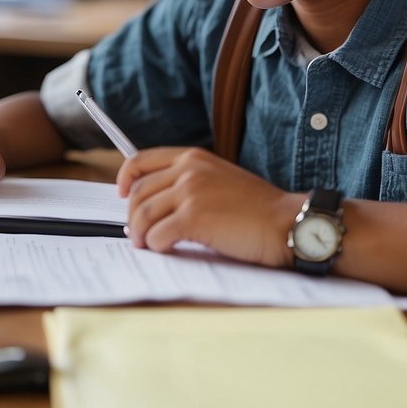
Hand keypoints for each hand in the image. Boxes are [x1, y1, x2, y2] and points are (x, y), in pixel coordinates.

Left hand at [116, 147, 303, 268]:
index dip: (125, 178)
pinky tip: (167, 250)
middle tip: (137, 234)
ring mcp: (190, 192)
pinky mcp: (194, 217)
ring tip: (147, 246)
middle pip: (139, 192)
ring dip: (140, 235)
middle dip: (132, 217)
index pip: (142, 160)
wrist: (285, 222)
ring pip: (143, 215)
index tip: (121, 193)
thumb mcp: (220, 180)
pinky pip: (158, 234)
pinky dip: (156, 246)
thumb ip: (190, 182)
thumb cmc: (258, 209)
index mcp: (193, 157)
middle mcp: (189, 170)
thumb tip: (156, 203)